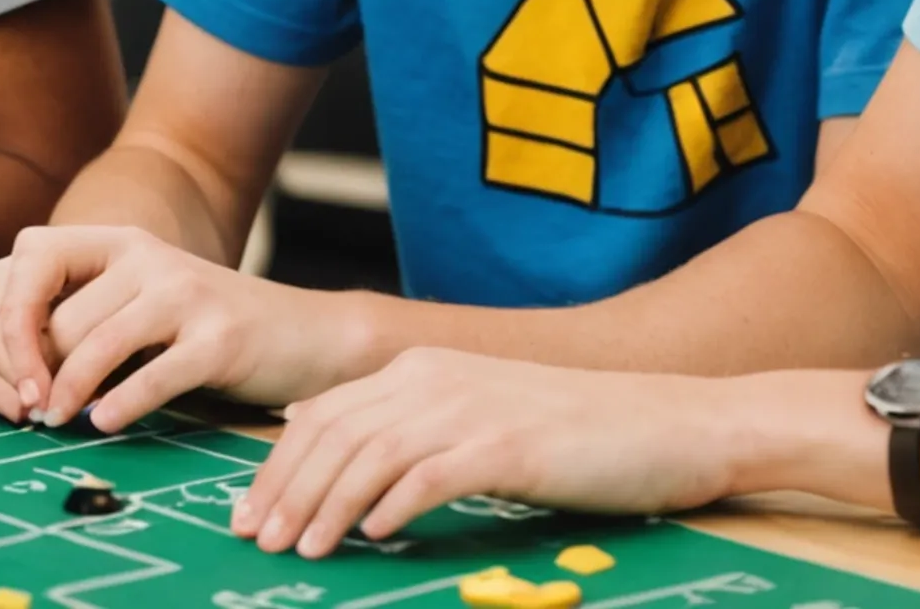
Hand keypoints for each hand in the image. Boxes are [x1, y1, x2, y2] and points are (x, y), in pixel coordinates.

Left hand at [0, 225, 375, 430]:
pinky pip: (149, 376)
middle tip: (29, 413)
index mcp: (118, 242)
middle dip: (27, 374)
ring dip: (65, 394)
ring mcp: (186, 293)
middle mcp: (148, 256)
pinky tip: (105, 424)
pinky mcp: (219, 338)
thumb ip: (78, 317)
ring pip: (92, 345)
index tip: (5, 376)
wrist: (307, 335)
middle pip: (56, 317)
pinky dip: (118, 406)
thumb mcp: (138, 305)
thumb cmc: (206, 333)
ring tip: (55, 421)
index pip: (26, 260)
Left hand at [234, 351, 741, 558]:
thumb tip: (355, 476)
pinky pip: (431, 476)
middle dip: (285, 488)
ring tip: (300, 549)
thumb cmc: (578, 432)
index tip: (249, 512)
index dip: (277, 464)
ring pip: (370, 455)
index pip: (326, 413)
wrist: (671, 421)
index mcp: (426, 370)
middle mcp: (437, 379)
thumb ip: (420, 431)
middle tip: (258, 540)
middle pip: (334, 433)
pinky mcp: (509, 446)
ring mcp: (473, 409)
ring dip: (324, 506)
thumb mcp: (484, 418)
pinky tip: (371, 537)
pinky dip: (392, 506)